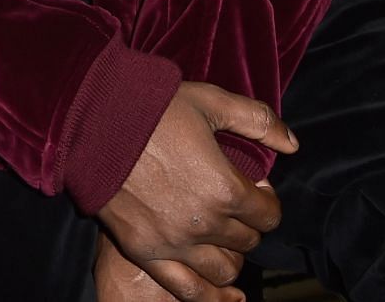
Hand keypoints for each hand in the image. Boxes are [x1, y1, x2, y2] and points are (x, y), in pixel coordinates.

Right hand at [99, 81, 296, 299]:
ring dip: (230, 254)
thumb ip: (257, 121)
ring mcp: (174, 243)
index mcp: (225, 188)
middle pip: (247, 240)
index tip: (252, 185)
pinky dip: (212, 296)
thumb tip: (292, 144)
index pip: (268, 214)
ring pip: (223, 269)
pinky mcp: (145, 252)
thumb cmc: (153, 107)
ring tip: (220, 234)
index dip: (265, 199)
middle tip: (231, 202)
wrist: (92, 122)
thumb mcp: (210, 101)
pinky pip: (188, 291)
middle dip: (246, 222)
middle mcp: (204, 223)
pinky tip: (228, 295)